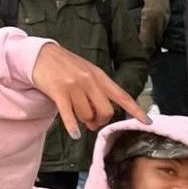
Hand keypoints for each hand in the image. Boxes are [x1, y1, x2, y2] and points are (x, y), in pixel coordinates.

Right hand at [31, 43, 147, 137]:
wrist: (40, 54)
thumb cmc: (66, 66)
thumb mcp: (87, 73)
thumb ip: (97, 93)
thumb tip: (98, 119)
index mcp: (99, 76)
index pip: (122, 95)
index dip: (136, 110)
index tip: (147, 122)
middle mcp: (89, 80)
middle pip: (106, 111)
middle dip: (100, 120)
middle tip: (92, 120)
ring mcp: (74, 86)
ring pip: (87, 115)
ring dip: (84, 121)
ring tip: (78, 116)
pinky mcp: (59, 92)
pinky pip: (70, 115)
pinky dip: (73, 127)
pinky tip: (75, 134)